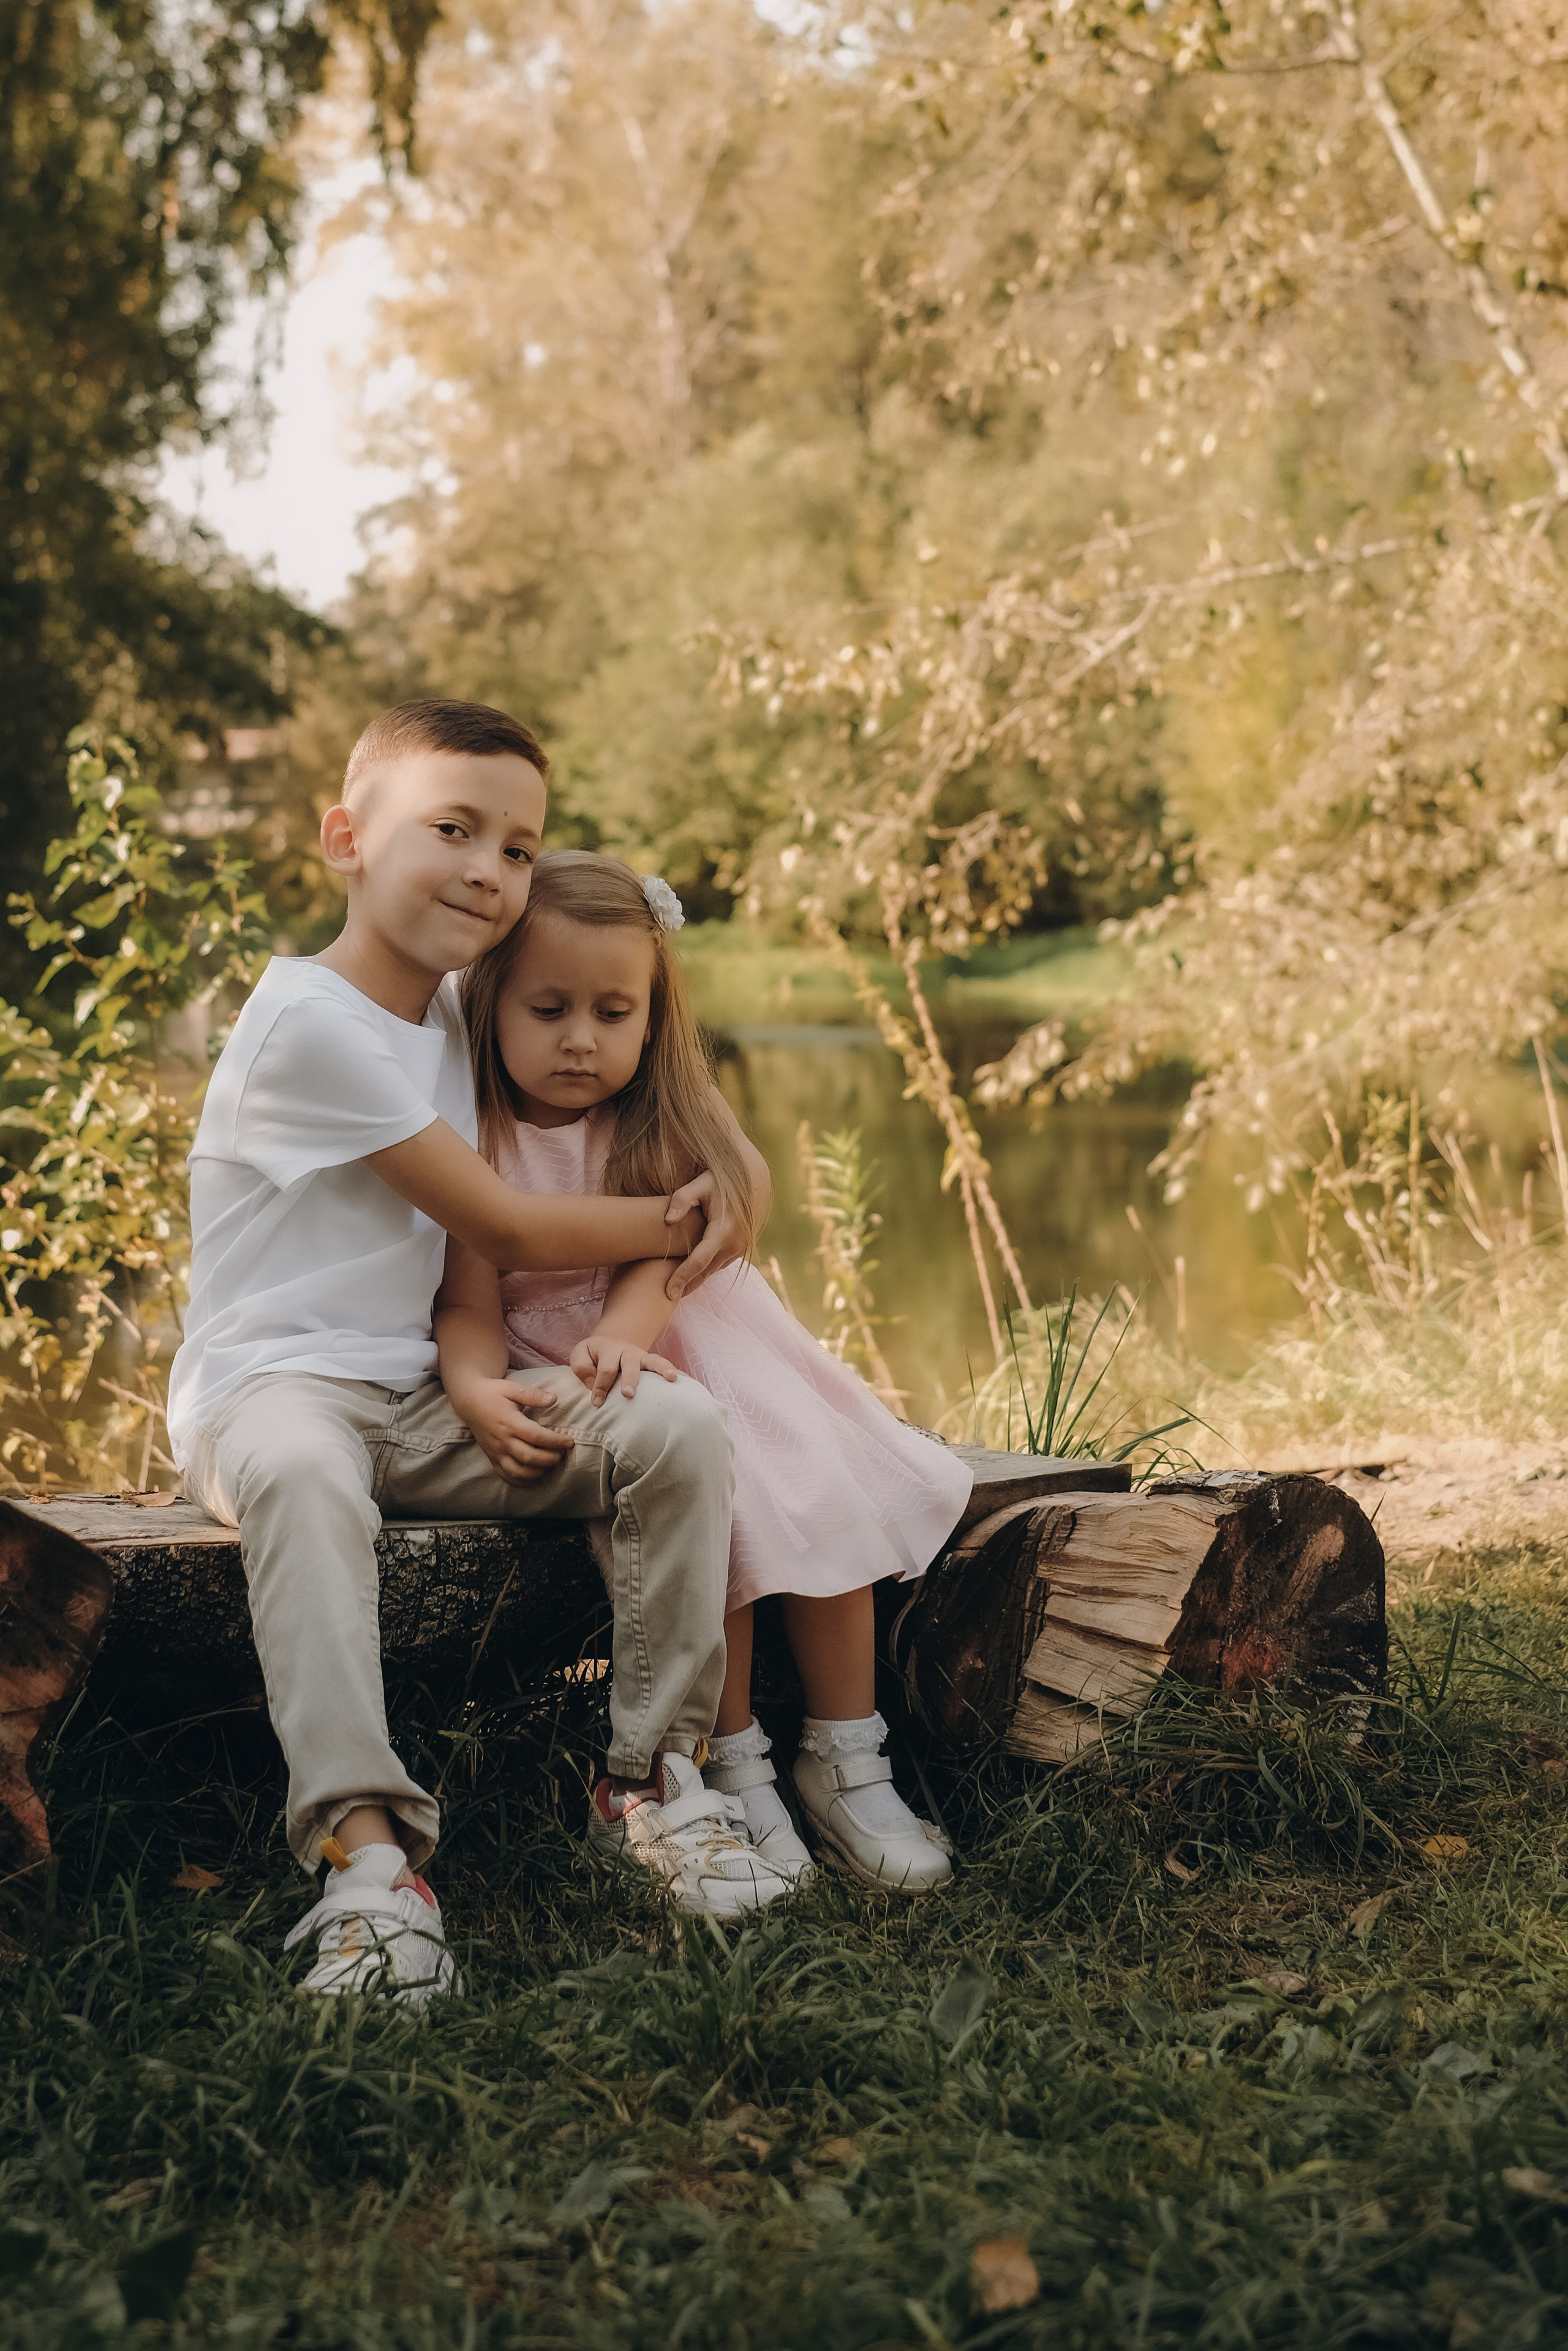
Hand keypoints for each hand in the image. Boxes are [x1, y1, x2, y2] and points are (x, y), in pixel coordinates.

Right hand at [454, 1375, 574, 1485]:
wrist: (468, 1401)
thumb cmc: (493, 1393)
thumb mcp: (512, 1387)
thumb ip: (532, 1395)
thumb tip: (554, 1399)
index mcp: (509, 1422)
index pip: (535, 1436)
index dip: (555, 1441)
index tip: (569, 1442)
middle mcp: (502, 1440)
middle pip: (529, 1457)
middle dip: (550, 1459)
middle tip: (562, 1453)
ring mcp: (496, 1452)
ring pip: (518, 1471)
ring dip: (538, 1472)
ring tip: (550, 1464)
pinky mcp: (492, 1458)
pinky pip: (506, 1476)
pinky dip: (522, 1482)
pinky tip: (536, 1477)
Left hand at [570, 1334, 678, 1403]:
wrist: (608, 1343)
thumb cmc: (593, 1355)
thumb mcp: (580, 1355)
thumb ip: (582, 1368)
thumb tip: (593, 1384)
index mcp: (608, 1349)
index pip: (605, 1369)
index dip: (601, 1386)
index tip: (597, 1403)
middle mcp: (627, 1351)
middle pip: (629, 1364)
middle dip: (630, 1379)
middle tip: (629, 1394)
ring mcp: (642, 1356)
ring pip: (653, 1360)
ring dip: (662, 1369)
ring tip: (671, 1379)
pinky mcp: (651, 1362)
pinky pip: (665, 1366)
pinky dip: (676, 1371)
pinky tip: (685, 1381)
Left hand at [664, 1170, 742, 1300]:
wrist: (752, 1184)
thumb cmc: (721, 1182)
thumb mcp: (700, 1185)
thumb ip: (682, 1199)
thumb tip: (668, 1220)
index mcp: (722, 1231)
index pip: (698, 1262)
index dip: (682, 1278)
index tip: (667, 1292)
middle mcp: (733, 1245)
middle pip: (705, 1273)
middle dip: (686, 1286)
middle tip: (665, 1300)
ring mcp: (739, 1249)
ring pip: (712, 1271)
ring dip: (695, 1281)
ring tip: (675, 1291)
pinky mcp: (740, 1250)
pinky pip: (719, 1265)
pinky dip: (705, 1271)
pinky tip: (690, 1275)